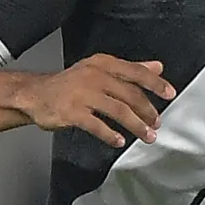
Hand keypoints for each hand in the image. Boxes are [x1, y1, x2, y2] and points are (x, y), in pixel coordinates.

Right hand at [23, 55, 173, 146]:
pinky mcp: (71, 112)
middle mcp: (94, 76)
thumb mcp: (99, 70)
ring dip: (136, 125)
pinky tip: (119, 141)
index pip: (135, 72)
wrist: (35, 94)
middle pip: (129, 94)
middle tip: (156, 123)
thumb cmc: (70, 84)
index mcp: (103, 64)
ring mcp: (82, 94)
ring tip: (146, 136)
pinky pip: (96, 125)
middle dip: (147, 111)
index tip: (170, 94)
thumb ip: (129, 69)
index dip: (155, 84)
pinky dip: (110, 135)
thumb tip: (157, 67)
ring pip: (118, 110)